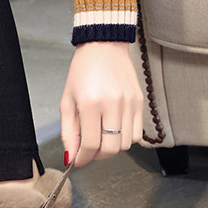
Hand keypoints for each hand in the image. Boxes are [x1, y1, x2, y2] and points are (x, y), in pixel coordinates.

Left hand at [60, 43, 144, 168]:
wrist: (104, 47)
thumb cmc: (82, 71)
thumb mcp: (67, 101)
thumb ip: (68, 131)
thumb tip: (72, 155)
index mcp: (91, 103)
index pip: (90, 144)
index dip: (83, 158)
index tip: (78, 161)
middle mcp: (113, 104)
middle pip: (110, 148)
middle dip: (97, 156)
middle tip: (89, 151)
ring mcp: (129, 104)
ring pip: (125, 144)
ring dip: (112, 148)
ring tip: (101, 138)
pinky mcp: (140, 103)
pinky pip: (137, 134)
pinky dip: (125, 139)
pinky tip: (115, 130)